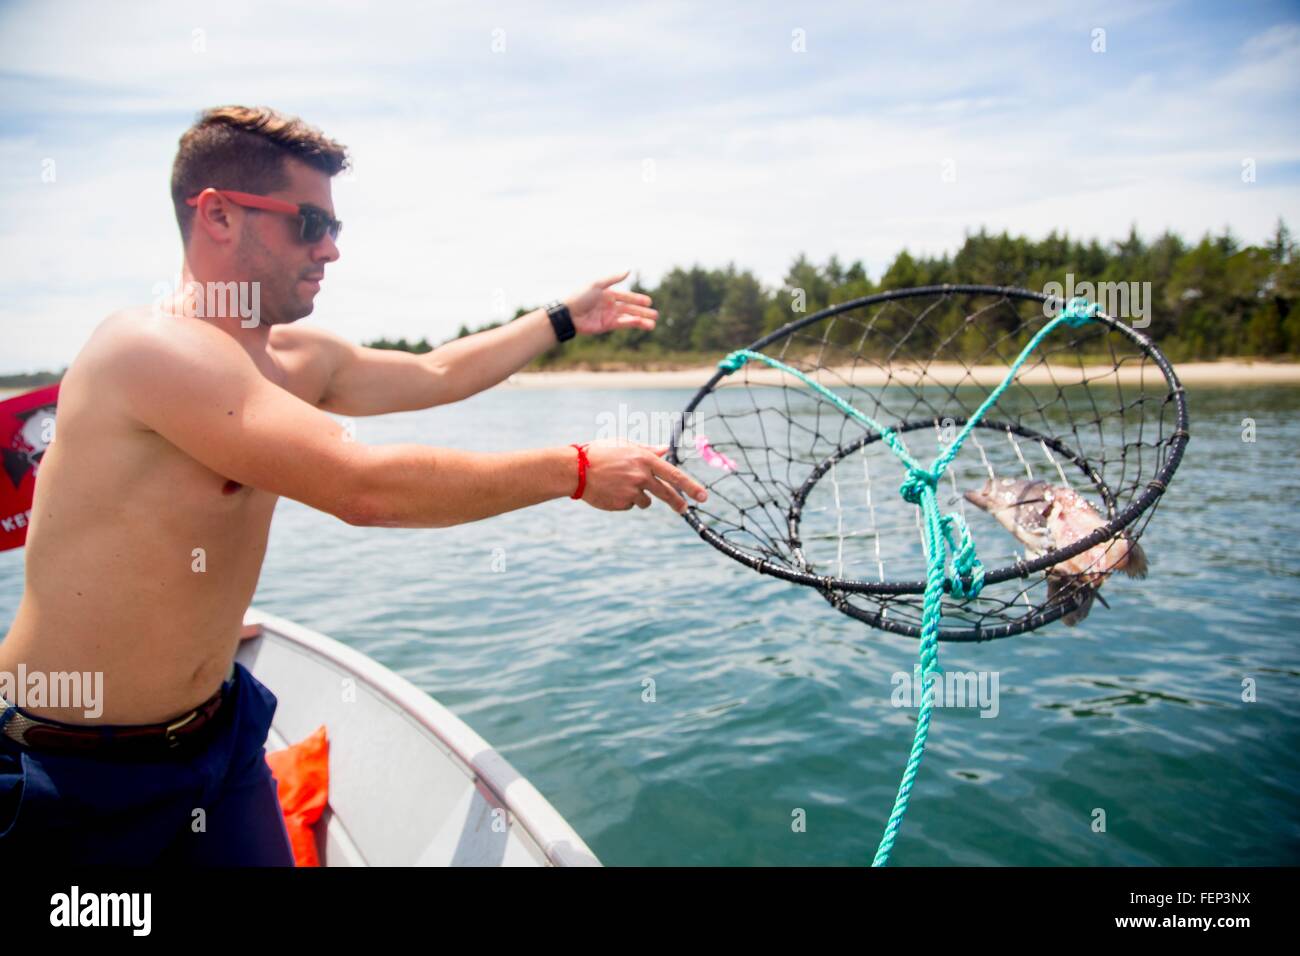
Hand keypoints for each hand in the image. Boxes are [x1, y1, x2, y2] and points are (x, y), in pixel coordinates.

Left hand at [565, 270, 657, 335]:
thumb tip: (629, 270)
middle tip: (656, 314)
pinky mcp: (606, 326)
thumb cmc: (580, 296)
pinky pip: (622, 324)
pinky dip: (632, 324)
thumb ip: (613, 278)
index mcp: (608, 293)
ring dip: (641, 320)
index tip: (649, 301)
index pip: (627, 296)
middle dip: (642, 311)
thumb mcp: (597, 284)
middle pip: (630, 308)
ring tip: (653, 324)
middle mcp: (610, 305)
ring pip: (628, 318)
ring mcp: (608, 316)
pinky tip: (641, 324)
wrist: (568, 314)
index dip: (638, 299)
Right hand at [579, 438, 707, 513]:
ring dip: (639, 497)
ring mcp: (632, 491)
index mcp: (644, 459)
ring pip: (646, 501)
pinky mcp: (622, 504)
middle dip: (678, 502)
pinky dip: (624, 500)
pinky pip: (630, 505)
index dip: (691, 486)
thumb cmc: (600, 453)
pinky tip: (611, 491)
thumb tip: (666, 449)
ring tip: (619, 485)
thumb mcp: (625, 445)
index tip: (703, 496)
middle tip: (684, 508)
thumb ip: (648, 450)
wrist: (575, 469)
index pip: (674, 475)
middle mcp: (641, 476)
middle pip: (666, 493)